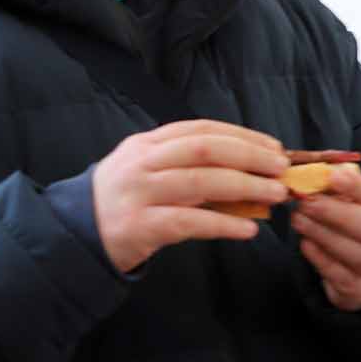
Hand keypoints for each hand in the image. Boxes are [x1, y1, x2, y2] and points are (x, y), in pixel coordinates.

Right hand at [91, 120, 289, 272]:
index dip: (242, 135)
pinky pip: (189, 222)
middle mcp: (142, 163)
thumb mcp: (147, 172)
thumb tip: (250, 173)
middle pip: (204, 150)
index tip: (274, 147)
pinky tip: (248, 230)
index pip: (200, 130)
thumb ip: (187, 168)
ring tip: (275, 195)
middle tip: (282, 169)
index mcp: (145, 144)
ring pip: (200, 182)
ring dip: (245, 187)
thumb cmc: (124, 200)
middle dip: (250, 156)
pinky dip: (223, 224)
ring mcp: (139, 193)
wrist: (78, 232)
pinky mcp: (140, 226)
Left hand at [292, 165, 360, 310]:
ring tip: (298, 219)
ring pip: (359, 256)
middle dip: (338, 214)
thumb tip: (315, 175)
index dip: (359, 187)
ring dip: (324, 235)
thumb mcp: (360, 201)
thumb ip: (341, 189)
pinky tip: (305, 243)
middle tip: (306, 201)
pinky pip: (342, 277)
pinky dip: (321, 259)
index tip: (332, 175)